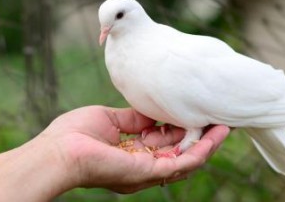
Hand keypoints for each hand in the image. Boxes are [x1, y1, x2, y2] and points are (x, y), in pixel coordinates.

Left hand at [42, 105, 229, 193]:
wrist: (59, 151)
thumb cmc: (75, 134)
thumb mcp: (110, 119)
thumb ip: (134, 118)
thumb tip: (153, 112)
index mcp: (133, 153)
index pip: (165, 142)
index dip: (182, 128)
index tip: (195, 112)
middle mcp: (143, 165)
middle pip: (180, 153)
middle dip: (200, 137)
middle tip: (219, 120)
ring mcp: (147, 171)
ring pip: (187, 160)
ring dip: (207, 145)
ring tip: (225, 127)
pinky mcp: (148, 172)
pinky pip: (182, 164)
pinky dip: (201, 151)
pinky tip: (215, 136)